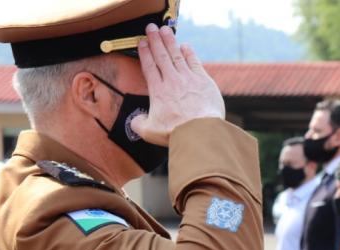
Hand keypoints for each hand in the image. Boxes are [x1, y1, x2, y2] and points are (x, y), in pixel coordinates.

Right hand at [129, 24, 225, 145]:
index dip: (145, 53)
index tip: (141, 42)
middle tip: (151, 28)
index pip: (149, 67)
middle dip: (155, 40)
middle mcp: (172, 81)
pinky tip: (185, 46)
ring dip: (170, 42)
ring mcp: (188, 79)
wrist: (199, 130)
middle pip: (161, 56)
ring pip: (177, 55)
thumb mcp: (149, 131)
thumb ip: (139, 124)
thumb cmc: (175, 132)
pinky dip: (189, 53)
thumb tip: (136, 121)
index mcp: (158, 91)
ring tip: (165, 30)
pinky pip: (195, 63)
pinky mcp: (204, 81)